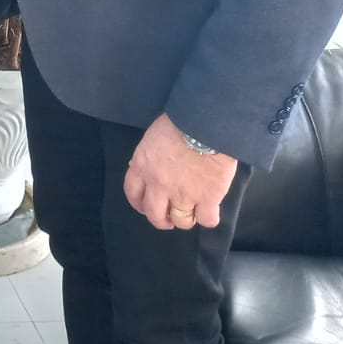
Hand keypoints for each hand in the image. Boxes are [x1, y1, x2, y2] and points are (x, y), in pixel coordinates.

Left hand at [124, 113, 238, 230]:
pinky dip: (208, 218)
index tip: (145, 207)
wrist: (205, 125)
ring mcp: (184, 194)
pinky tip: (209, 210)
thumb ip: (149, 156)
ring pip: (181, 221)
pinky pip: (207, 220)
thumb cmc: (180, 123)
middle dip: (161, 220)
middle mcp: (159, 185)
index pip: (133, 194)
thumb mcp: (152, 137)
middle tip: (168, 219)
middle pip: (154, 215)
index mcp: (142, 167)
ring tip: (191, 213)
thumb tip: (148, 168)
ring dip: (185, 219)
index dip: (139, 204)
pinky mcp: (208, 198)